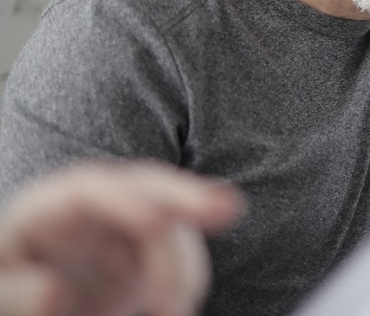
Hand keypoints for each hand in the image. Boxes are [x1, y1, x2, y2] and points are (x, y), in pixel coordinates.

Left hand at [0, 161, 243, 315]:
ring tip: (175, 312)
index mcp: (46, 209)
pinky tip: (178, 307)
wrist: (25, 303)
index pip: (90, 189)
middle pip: (146, 186)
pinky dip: (188, 279)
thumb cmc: (5, 290)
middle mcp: (94, 209)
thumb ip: (11, 294)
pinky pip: (180, 256)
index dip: (125, 200)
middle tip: (228, 209)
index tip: (156, 222)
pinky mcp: (145, 258)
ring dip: (186, 263)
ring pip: (172, 225)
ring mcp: (125, 231)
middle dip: (187, 195)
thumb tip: (53, 290)